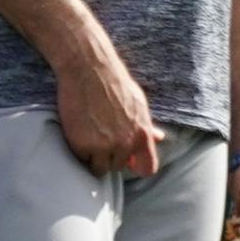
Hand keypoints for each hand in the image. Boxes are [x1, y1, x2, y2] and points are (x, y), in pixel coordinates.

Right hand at [55, 49, 164, 176]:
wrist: (89, 71)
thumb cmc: (115, 84)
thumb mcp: (138, 104)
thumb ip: (147, 126)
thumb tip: (158, 138)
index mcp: (142, 134)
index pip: (148, 168)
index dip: (138, 167)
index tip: (130, 163)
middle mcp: (125, 144)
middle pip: (118, 167)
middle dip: (111, 157)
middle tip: (102, 139)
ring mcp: (103, 147)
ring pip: (100, 169)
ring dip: (95, 158)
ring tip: (91, 138)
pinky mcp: (82, 146)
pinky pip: (82, 160)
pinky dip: (80, 151)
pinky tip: (80, 133)